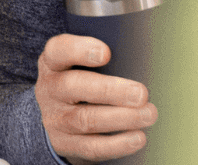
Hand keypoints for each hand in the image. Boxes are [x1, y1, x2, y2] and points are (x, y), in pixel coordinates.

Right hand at [34, 33, 155, 163]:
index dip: (79, 50)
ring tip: (148, 114)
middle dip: (110, 90)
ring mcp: (54, 118)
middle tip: (141, 93)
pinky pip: (91, 147)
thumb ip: (103, 59)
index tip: (106, 53)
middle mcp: (49, 89)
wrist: (54, 116)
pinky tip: (138, 137)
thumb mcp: (79, 64)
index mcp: (52, 63)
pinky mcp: (64, 143)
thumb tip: (141, 57)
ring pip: (85, 119)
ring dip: (121, 118)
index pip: (58, 51)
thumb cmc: (78, 81)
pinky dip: (117, 144)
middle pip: (73, 86)